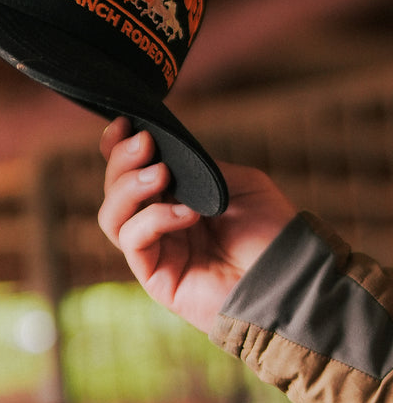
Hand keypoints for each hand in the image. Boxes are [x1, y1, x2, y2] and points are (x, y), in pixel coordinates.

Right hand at [97, 118, 298, 334]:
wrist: (289, 276)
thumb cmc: (271, 233)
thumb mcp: (236, 182)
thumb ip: (196, 167)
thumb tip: (162, 154)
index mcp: (174, 199)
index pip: (129, 174)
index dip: (117, 149)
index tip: (126, 125)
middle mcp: (158, 225)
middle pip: (114, 191)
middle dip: (121, 162)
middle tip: (144, 143)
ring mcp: (155, 251)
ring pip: (112, 216)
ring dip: (128, 188)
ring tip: (160, 173)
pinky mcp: (155, 276)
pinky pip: (133, 241)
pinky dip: (153, 219)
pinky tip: (186, 213)